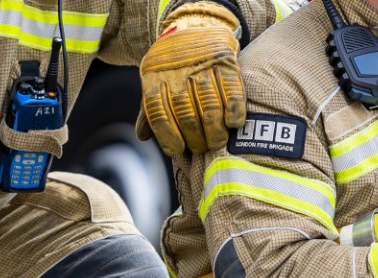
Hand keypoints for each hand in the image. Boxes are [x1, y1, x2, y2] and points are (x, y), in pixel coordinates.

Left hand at [137, 2, 245, 155]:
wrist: (195, 27)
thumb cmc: (173, 64)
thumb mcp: (155, 79)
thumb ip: (150, 109)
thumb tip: (143, 137)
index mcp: (154, 77)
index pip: (157, 113)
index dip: (168, 136)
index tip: (178, 150)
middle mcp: (177, 72)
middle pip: (185, 114)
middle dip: (195, 139)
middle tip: (202, 149)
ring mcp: (203, 66)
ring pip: (209, 107)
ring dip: (215, 131)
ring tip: (217, 142)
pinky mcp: (226, 62)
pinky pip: (232, 93)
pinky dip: (234, 112)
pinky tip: (233, 124)